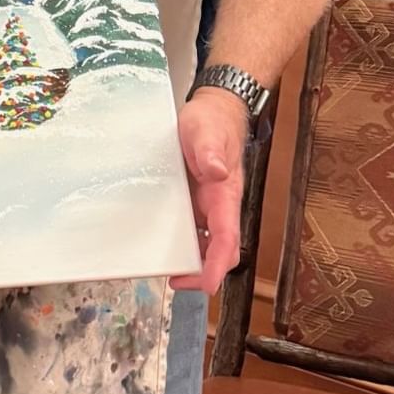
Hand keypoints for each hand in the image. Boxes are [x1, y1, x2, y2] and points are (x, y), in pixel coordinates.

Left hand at [170, 89, 247, 293]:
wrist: (215, 109)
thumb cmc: (212, 121)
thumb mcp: (206, 132)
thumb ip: (210, 152)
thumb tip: (217, 172)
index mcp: (225, 194)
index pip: (227, 237)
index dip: (217, 263)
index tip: (206, 284)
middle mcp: (219, 204)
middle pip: (220, 248)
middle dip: (204, 271)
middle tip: (178, 283)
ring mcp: (209, 204)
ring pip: (207, 242)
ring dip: (194, 260)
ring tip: (170, 273)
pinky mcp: (197, 199)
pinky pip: (195, 228)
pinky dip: (185, 242)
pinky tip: (166, 246)